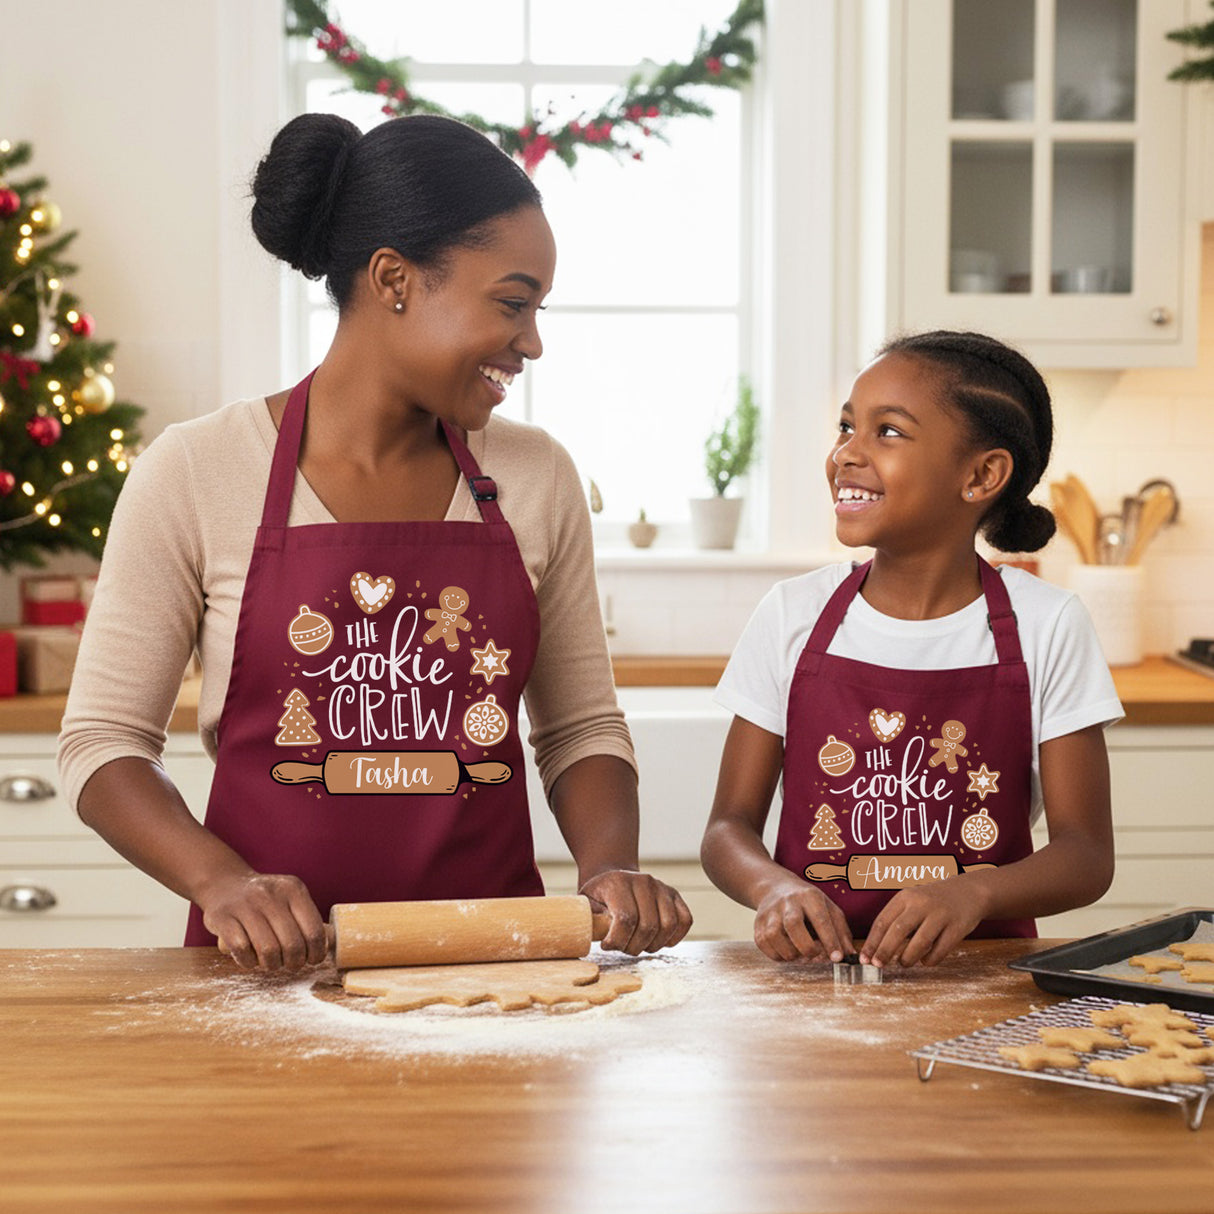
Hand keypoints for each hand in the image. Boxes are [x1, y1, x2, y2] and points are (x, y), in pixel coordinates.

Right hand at [199, 871, 327, 971]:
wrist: (224, 884)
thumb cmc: (264, 900)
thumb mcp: (289, 897)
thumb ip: (306, 918)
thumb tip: (326, 947)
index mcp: (293, 889)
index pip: (314, 930)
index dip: (316, 953)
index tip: (312, 960)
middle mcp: (270, 894)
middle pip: (292, 944)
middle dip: (294, 963)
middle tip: (291, 964)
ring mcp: (245, 905)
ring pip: (268, 950)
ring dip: (272, 965)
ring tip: (271, 962)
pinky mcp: (222, 917)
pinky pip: (242, 950)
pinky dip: (249, 962)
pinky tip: (251, 959)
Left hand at [579, 869, 692, 954]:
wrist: (612, 876)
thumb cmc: (598, 896)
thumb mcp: (585, 903)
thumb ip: (589, 918)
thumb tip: (592, 934)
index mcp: (618, 882)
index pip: (626, 918)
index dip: (617, 940)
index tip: (607, 946)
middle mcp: (644, 881)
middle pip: (648, 926)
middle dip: (634, 947)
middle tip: (622, 948)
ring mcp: (662, 887)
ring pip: (668, 926)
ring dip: (653, 945)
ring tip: (638, 945)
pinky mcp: (675, 895)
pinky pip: (685, 920)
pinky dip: (675, 937)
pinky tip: (659, 941)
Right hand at [753, 880, 853, 962]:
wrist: (775, 888)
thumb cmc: (809, 903)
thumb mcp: (828, 908)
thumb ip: (841, 931)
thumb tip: (850, 956)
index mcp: (809, 896)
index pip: (820, 918)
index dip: (830, 940)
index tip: (838, 958)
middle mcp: (787, 902)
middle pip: (793, 925)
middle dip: (807, 947)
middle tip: (815, 956)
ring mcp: (769, 912)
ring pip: (774, 936)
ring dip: (790, 953)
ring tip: (800, 955)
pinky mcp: (757, 924)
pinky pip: (764, 945)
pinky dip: (777, 955)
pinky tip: (788, 953)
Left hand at [860, 878, 986, 968]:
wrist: (970, 891)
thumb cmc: (933, 901)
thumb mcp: (912, 902)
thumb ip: (897, 921)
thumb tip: (877, 950)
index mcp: (905, 897)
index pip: (882, 921)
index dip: (872, 942)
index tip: (864, 959)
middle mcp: (921, 903)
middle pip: (898, 931)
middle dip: (884, 951)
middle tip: (877, 965)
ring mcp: (941, 914)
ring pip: (919, 942)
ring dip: (907, 958)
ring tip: (903, 963)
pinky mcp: (957, 927)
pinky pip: (940, 950)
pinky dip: (929, 960)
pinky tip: (925, 961)